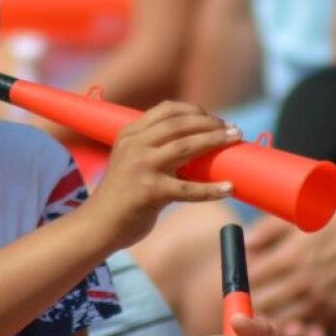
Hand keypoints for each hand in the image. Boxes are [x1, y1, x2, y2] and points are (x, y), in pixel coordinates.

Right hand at [86, 101, 238, 248]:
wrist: (99, 225)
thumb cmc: (123, 194)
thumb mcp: (132, 161)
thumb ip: (154, 147)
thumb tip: (200, 142)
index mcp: (130, 133)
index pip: (167, 110)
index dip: (195, 111)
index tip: (215, 119)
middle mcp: (134, 145)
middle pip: (180, 124)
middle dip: (211, 124)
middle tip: (234, 130)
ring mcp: (141, 167)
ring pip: (186, 147)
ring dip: (215, 142)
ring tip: (235, 142)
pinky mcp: (150, 192)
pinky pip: (188, 189)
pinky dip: (212, 189)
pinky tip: (229, 188)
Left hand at [244, 192, 335, 335]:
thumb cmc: (331, 223)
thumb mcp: (297, 216)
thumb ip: (266, 230)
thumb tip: (245, 244)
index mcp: (288, 259)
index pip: (251, 281)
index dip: (241, 284)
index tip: (240, 284)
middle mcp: (302, 284)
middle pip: (264, 306)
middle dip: (253, 307)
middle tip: (250, 305)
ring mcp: (320, 301)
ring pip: (285, 324)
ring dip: (275, 323)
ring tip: (272, 317)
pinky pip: (312, 333)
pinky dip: (302, 333)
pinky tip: (298, 325)